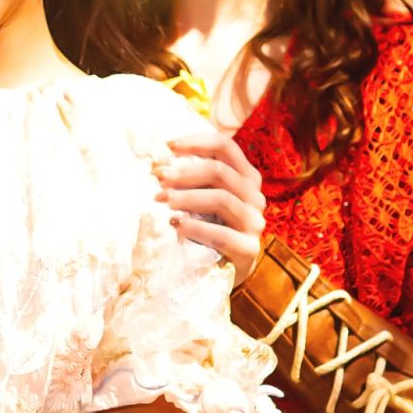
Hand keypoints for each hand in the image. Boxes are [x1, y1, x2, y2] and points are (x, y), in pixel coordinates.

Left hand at [155, 122, 265, 280]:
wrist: (228, 270)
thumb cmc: (211, 228)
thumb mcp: (205, 199)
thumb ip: (193, 181)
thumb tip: (157, 165)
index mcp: (246, 177)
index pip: (225, 147)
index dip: (197, 142)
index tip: (168, 147)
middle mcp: (254, 196)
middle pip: (220, 171)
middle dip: (184, 172)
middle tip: (158, 178)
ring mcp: (254, 222)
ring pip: (221, 199)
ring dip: (187, 198)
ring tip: (162, 201)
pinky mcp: (249, 248)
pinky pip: (222, 235)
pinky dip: (196, 228)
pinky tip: (176, 225)